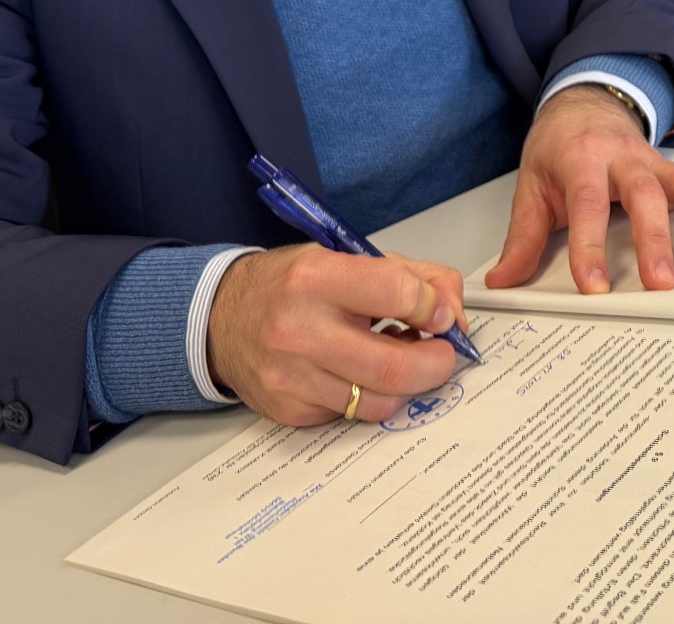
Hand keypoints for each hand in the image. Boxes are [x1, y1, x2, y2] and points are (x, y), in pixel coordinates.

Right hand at [206, 245, 468, 425]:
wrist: (220, 318)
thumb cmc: (290, 285)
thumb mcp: (346, 258)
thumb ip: (412, 276)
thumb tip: (453, 310)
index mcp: (317, 278)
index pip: (399, 294)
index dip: (435, 307)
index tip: (442, 314)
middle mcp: (299, 330)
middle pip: (395, 366)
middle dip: (436, 363)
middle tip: (443, 354)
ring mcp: (291, 378)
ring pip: (379, 401)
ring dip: (407, 385)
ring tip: (402, 360)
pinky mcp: (289, 410)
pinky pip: (352, 415)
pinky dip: (370, 396)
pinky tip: (362, 373)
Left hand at [486, 85, 673, 295]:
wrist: (581, 106)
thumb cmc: (557, 151)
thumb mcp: (531, 189)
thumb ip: (521, 239)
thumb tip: (502, 283)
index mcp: (581, 162)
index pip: (586, 205)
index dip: (590, 246)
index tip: (595, 287)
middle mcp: (623, 159)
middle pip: (643, 195)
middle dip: (655, 239)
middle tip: (662, 282)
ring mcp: (655, 161)